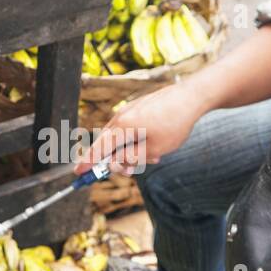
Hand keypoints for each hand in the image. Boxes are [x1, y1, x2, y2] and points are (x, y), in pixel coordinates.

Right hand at [74, 81, 209, 176]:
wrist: (191, 97)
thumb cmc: (174, 124)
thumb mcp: (153, 149)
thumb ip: (130, 158)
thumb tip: (112, 163)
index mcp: (122, 127)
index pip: (98, 148)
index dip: (88, 162)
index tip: (78, 172)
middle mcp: (121, 116)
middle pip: (107, 144)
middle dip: (114, 161)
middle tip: (128, 172)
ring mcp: (129, 110)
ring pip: (120, 138)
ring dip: (130, 152)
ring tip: (153, 159)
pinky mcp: (138, 108)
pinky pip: (129, 129)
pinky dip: (136, 141)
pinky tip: (154, 148)